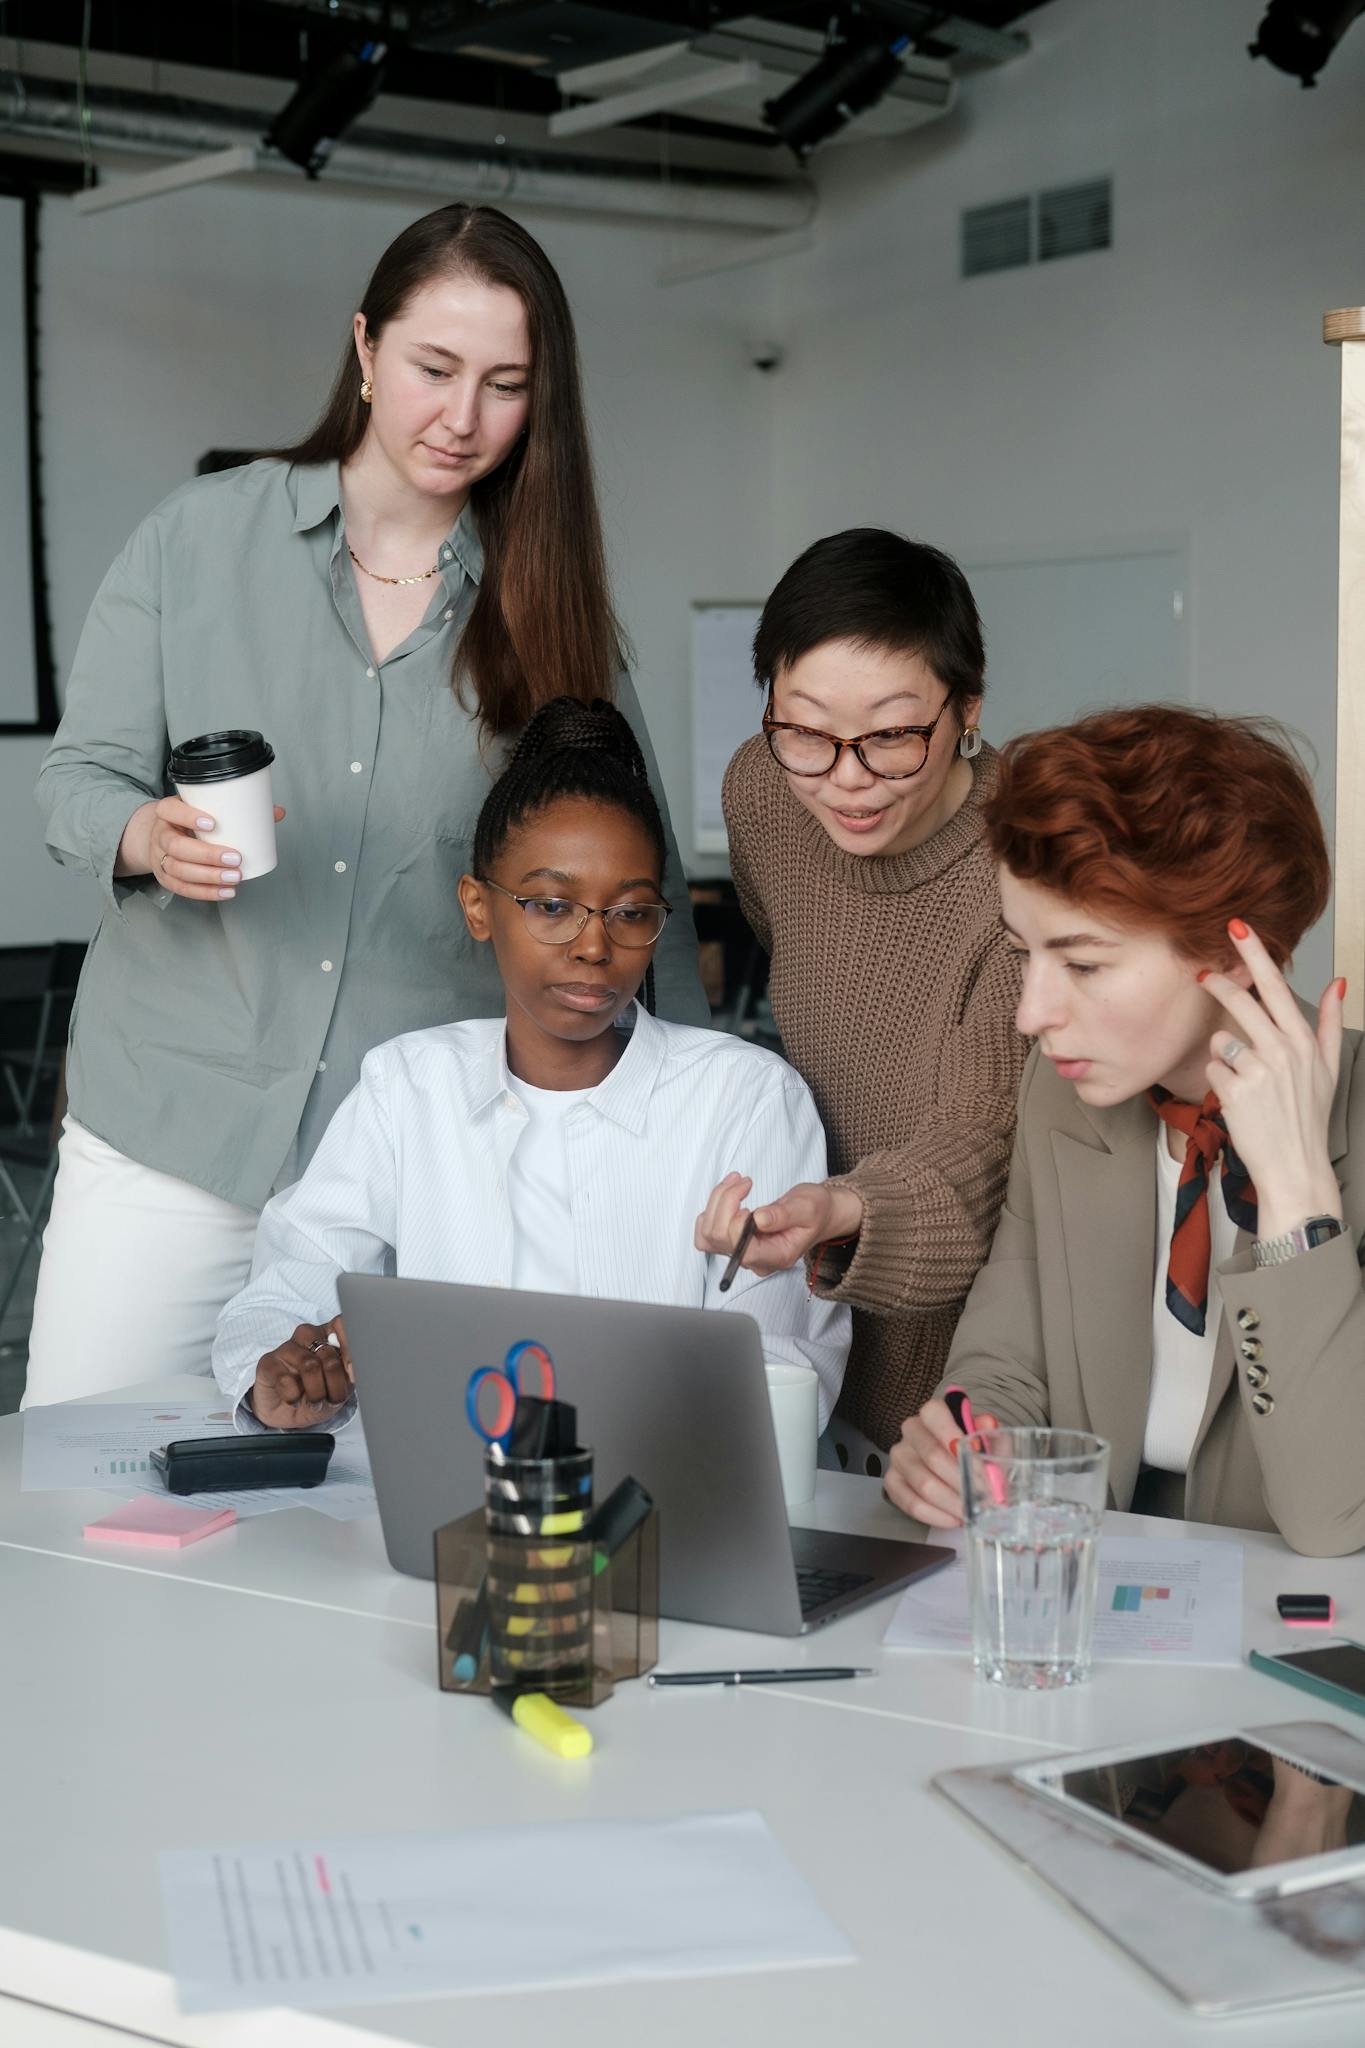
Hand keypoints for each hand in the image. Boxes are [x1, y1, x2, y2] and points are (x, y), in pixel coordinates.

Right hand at [115, 795, 285, 901]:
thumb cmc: (189, 821)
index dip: (188, 817)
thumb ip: (239, 810)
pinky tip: (226, 892)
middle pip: (176, 846)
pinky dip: (205, 893)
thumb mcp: (205, 809)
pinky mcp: (165, 878)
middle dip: (206, 855)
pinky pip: (182, 888)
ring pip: (178, 869)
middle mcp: (161, 834)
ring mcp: (160, 858)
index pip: (170, 810)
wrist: (162, 836)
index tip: (213, 823)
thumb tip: (278, 812)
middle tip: (235, 858)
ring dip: (208, 877)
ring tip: (234, 878)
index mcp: (168, 813)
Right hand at [249, 1316, 352, 1429]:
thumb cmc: (318, 1394)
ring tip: (315, 1403)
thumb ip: (350, 1373)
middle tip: (332, 1400)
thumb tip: (353, 1367)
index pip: (343, 1325)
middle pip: (330, 1357)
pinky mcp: (268, 1362)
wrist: (287, 1412)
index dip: (350, 1350)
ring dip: (316, 1394)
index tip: (352, 1374)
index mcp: (330, 1335)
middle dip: (335, 1387)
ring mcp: (287, 1347)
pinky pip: (286, 1381)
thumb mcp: (341, 1387)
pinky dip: (294, 1398)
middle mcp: (309, 1335)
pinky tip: (293, 1400)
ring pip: (310, 1367)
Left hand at [693, 1173, 863, 1276]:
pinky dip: (711, 1209)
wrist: (816, 1214)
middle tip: (745, 1181)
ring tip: (736, 1182)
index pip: (743, 1251)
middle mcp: (755, 1260)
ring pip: (708, 1234)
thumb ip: (784, 1214)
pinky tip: (728, 1195)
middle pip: (719, 1239)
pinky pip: (705, 1233)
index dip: (737, 1225)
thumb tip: (759, 1219)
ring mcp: (741, 1252)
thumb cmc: (815, 1211)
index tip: (750, 1204)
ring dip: (717, 1202)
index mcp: (777, 1256)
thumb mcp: (807, 1207)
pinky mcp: (732, 1241)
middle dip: (726, 1202)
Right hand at [883, 1395, 996, 1526]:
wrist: (948, 1460)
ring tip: (972, 1512)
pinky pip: (911, 1503)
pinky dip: (935, 1515)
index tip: (980, 1466)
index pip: (935, 1415)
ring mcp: (899, 1456)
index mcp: (932, 1412)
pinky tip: (953, 1519)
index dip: (957, 1440)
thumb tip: (988, 1424)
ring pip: (923, 1484)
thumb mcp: (983, 1436)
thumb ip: (988, 1432)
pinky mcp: (892, 1481)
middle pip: (933, 1456)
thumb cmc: (967, 1447)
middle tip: (984, 1499)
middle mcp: (911, 1430)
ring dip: (952, 1503)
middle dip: (963, 1482)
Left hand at [1200, 922, 1343, 1237]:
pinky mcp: (1235, 1092)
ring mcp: (1259, 1071)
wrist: (1295, 1166)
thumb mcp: (1328, 1067)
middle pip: (1243, 1001)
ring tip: (1245, 1080)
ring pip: (1222, 1038)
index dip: (1256, 955)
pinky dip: (1220, 1081)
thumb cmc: (1308, 1116)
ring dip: (1225, 1054)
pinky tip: (1237, 1099)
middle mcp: (1284, 1052)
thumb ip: (1331, 1022)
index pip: (1278, 987)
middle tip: (1203, 975)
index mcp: (1304, 1041)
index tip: (1238, 926)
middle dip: (1220, 983)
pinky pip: (1213, 1068)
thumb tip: (1339, 982)